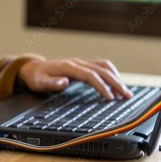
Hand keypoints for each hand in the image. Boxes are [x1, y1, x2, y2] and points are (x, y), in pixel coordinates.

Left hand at [18, 59, 132, 99]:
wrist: (34, 68)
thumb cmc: (37, 77)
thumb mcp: (40, 82)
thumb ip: (52, 83)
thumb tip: (64, 82)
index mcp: (68, 67)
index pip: (90, 75)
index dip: (101, 86)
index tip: (110, 98)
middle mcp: (77, 63)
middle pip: (101, 70)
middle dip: (116, 83)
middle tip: (127, 96)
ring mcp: (81, 63)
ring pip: (104, 67)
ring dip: (116, 78)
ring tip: (125, 92)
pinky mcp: (83, 66)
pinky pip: (101, 67)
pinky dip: (111, 74)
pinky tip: (116, 84)